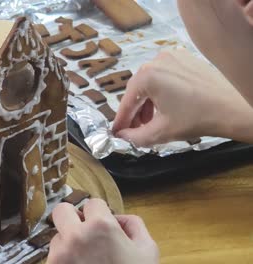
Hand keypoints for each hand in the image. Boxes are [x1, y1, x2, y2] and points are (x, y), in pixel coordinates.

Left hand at [47, 199, 158, 263]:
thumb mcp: (148, 251)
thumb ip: (134, 226)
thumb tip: (119, 218)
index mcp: (101, 227)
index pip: (92, 203)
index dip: (100, 213)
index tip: (102, 223)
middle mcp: (76, 236)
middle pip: (61, 211)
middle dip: (72, 217)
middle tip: (83, 230)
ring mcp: (60, 255)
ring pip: (57, 236)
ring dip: (68, 243)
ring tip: (85, 259)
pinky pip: (53, 257)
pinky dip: (63, 260)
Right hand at [113, 49, 252, 146]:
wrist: (233, 108)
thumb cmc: (197, 118)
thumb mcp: (160, 132)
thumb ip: (135, 136)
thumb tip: (122, 136)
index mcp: (147, 76)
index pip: (127, 102)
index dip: (121, 120)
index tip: (115, 132)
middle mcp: (156, 61)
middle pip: (137, 91)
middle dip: (136, 112)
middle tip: (135, 129)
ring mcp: (172, 57)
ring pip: (150, 83)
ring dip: (148, 103)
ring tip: (153, 121)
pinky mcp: (184, 58)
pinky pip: (164, 76)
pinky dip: (161, 92)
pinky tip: (166, 107)